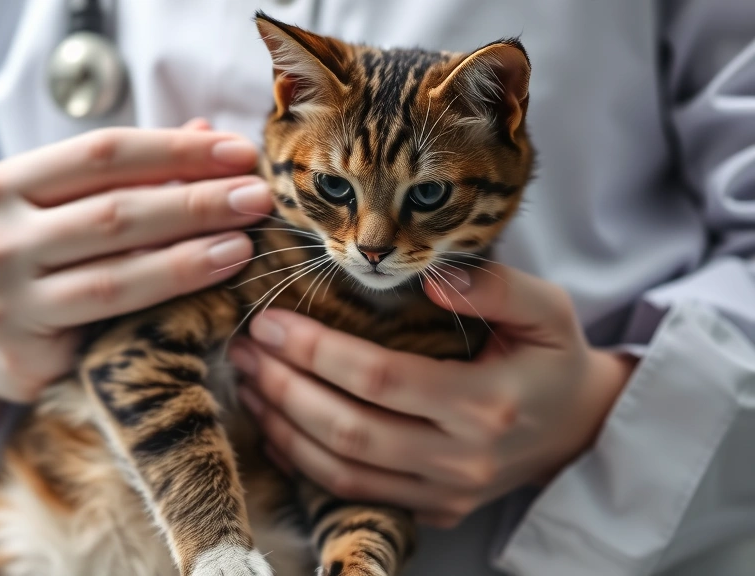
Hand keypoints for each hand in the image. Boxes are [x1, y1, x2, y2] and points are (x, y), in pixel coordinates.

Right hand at [0, 121, 272, 451]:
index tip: (238, 152)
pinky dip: (165, 312)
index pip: (103, 154)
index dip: (177, 151)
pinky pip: (110, 333)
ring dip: (190, 261)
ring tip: (244, 247)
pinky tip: (209, 299)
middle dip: (198, 203)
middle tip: (258, 198)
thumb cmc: (8, 244)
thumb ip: (118, 169)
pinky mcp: (27, 363)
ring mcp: (6, 309)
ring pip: (117, 280)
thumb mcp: (39, 195)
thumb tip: (207, 133)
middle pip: (116, 215)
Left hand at [229, 264, 635, 527]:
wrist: (583, 428)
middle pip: (348, 430)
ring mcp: (445, 493)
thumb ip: (495, 289)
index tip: (271, 321)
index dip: (316, 350)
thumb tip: (431, 279)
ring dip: (283, 428)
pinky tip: (274, 426)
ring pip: (341, 471)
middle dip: (284, 388)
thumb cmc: (555, 359)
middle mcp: (461, 459)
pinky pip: (353, 493)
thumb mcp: (549, 311)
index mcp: (486, 404)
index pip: (379, 379)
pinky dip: (304, 463)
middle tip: (244, 350)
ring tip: (247, 383)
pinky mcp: (434, 510)